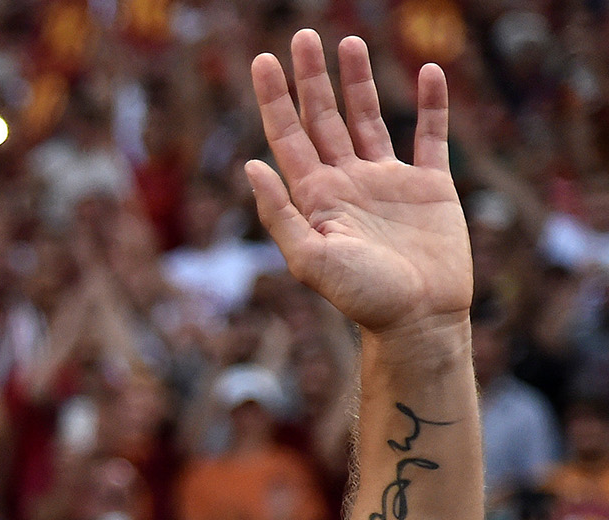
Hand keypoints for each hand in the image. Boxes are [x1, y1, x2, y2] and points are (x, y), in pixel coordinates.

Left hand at [246, 32, 469, 333]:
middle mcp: (347, 182)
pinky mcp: (430, 186)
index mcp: (315, 197)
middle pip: (323, 118)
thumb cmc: (362, 298)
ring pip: (369, 118)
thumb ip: (280, 214)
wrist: (418, 320)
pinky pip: (430, 136)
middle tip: (301, 37)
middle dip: (311, 79)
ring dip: (358, 82)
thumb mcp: (310, 260)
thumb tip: (249, 165)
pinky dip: (432, 104)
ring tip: (348, 43)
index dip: (275, 98)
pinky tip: (428, 72)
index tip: (263, 61)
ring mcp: (388, 182)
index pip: (287, 136)